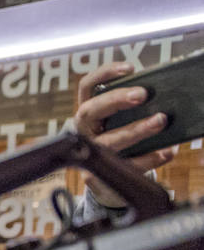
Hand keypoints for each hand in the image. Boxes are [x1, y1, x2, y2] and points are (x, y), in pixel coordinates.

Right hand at [74, 63, 177, 180]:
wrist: (103, 181)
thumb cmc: (117, 140)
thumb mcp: (119, 121)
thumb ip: (132, 109)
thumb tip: (163, 96)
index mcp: (88, 111)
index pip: (87, 86)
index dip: (104, 74)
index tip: (129, 69)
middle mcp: (83, 130)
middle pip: (90, 110)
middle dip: (116, 100)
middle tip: (141, 95)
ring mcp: (88, 152)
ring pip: (109, 140)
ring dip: (137, 129)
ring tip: (160, 121)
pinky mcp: (97, 176)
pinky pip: (125, 165)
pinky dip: (149, 158)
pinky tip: (166, 151)